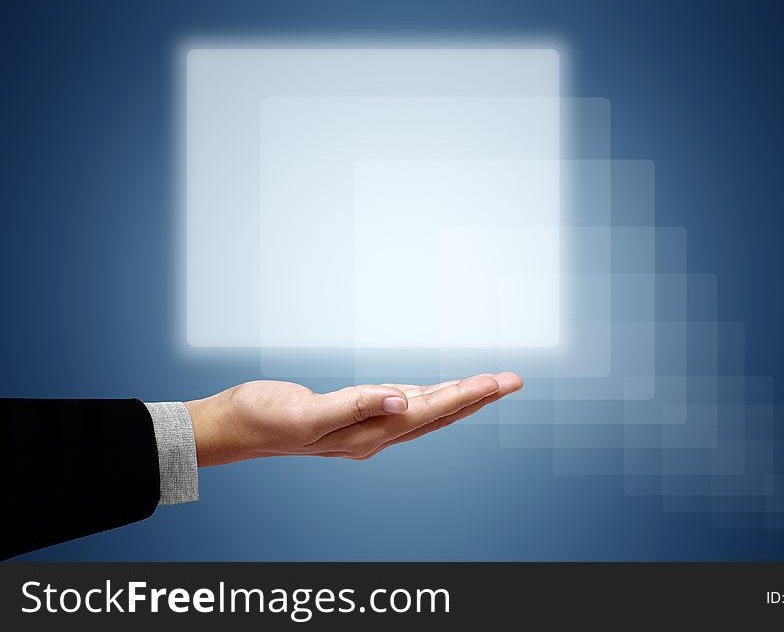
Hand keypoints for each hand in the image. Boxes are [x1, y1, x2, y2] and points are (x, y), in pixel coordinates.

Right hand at [185, 372, 522, 465]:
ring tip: (491, 383)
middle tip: (514, 379)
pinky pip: (406, 407)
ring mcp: (368, 427)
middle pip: (439, 414)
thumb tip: (399, 400)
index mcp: (368, 434)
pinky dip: (431, 397)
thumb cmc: (265, 418)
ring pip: (426, 411)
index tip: (499, 381)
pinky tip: (440, 392)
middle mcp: (375, 434)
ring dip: (460, 397)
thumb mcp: (307, 413)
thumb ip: (354, 406)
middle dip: (478, 397)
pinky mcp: (357, 416)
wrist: (237, 426)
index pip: (430, 412)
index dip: (466, 396)